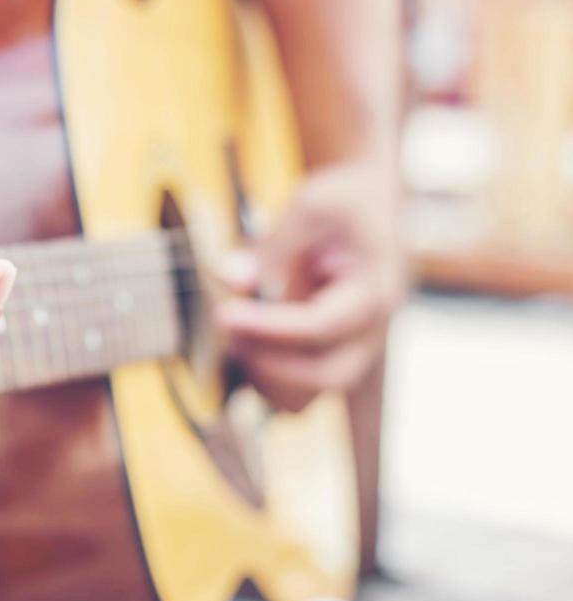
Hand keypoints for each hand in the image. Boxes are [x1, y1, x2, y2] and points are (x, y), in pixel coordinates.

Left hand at [214, 162, 405, 411]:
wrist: (369, 206)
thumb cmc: (342, 203)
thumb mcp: (311, 205)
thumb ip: (272, 245)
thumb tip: (230, 276)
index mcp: (375, 291)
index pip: (323, 327)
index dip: (269, 327)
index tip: (225, 313)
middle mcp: (371, 331)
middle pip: (326, 377)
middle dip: (268, 362)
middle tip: (226, 325)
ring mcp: (352, 350)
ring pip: (309, 397)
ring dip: (262, 377)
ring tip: (232, 333)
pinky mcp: (330, 356)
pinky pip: (297, 393)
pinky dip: (264, 379)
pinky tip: (242, 342)